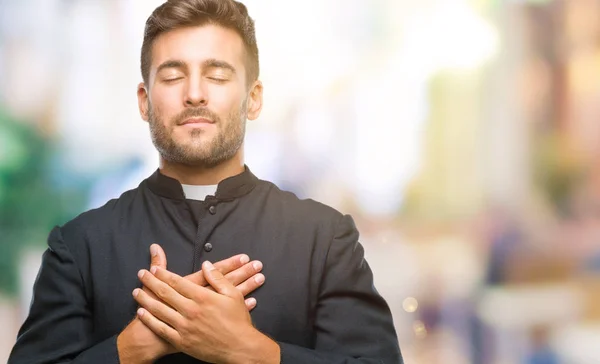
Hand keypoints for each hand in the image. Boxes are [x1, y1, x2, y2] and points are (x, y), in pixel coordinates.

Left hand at [133, 261, 279, 363]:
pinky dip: (150, 320)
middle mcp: (191, 310)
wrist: (240, 348)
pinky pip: (161, 329)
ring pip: (159, 310)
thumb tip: (206, 265)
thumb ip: (218, 278)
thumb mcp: (233, 294)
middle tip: (141, 274)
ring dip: (145, 299)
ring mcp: (185, 327)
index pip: (177, 282)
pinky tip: (142, 313)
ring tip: (136, 291)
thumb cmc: (238, 321)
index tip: (154, 268)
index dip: (164, 274)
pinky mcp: (182, 341)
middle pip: (165, 293)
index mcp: (203, 297)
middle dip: (151, 282)